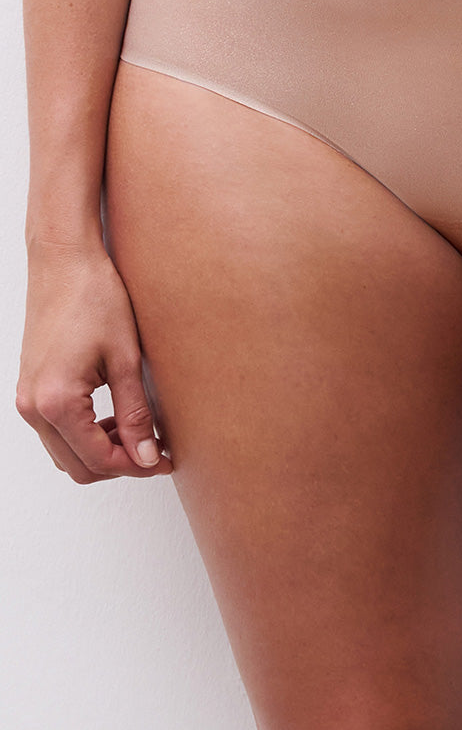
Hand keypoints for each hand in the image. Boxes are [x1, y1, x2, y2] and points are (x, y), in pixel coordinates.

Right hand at [16, 241, 172, 483]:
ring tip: (140, 431)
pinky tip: (116, 416)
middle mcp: (33, 406)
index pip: (98, 460)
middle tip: (157, 450)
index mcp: (56, 402)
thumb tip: (148, 457)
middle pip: (78, 466)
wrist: (65, 262)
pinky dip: (87, 435)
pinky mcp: (31, 388)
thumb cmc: (95, 298)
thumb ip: (136, 414)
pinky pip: (57, 431)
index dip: (137, 466)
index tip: (166, 460)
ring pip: (66, 453)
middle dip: (120, 464)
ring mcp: (28, 398)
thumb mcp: (127, 360)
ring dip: (102, 451)